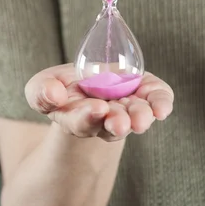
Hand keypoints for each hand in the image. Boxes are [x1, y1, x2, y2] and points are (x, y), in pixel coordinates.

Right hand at [25, 64, 173, 140]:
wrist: (88, 78)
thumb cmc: (61, 87)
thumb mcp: (42, 86)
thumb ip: (41, 92)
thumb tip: (54, 94)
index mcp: (77, 119)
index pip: (81, 123)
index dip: (88, 117)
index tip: (96, 108)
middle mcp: (106, 119)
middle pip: (112, 127)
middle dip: (116, 123)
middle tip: (120, 123)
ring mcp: (129, 108)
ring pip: (137, 117)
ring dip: (140, 117)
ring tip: (141, 119)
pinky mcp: (147, 93)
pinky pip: (158, 100)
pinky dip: (162, 102)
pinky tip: (162, 108)